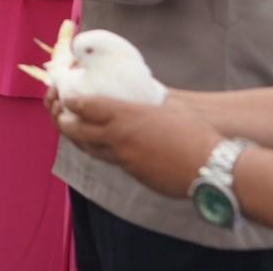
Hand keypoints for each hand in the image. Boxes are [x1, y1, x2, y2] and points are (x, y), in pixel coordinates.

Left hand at [56, 96, 221, 199]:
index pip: (88, 106)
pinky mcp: (134, 174)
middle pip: (78, 131)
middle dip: (65, 123)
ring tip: (77, 133)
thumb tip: (132, 103)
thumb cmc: (195, 133)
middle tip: (62, 117)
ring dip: (81, 141)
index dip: (72, 102)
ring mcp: (124, 159)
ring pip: (92, 150)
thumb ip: (141, 108)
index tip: (66, 97)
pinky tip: (107, 149)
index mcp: (128, 115)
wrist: (210, 167)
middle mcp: (120, 137)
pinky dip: (104, 154)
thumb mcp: (165, 110)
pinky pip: (112, 162)